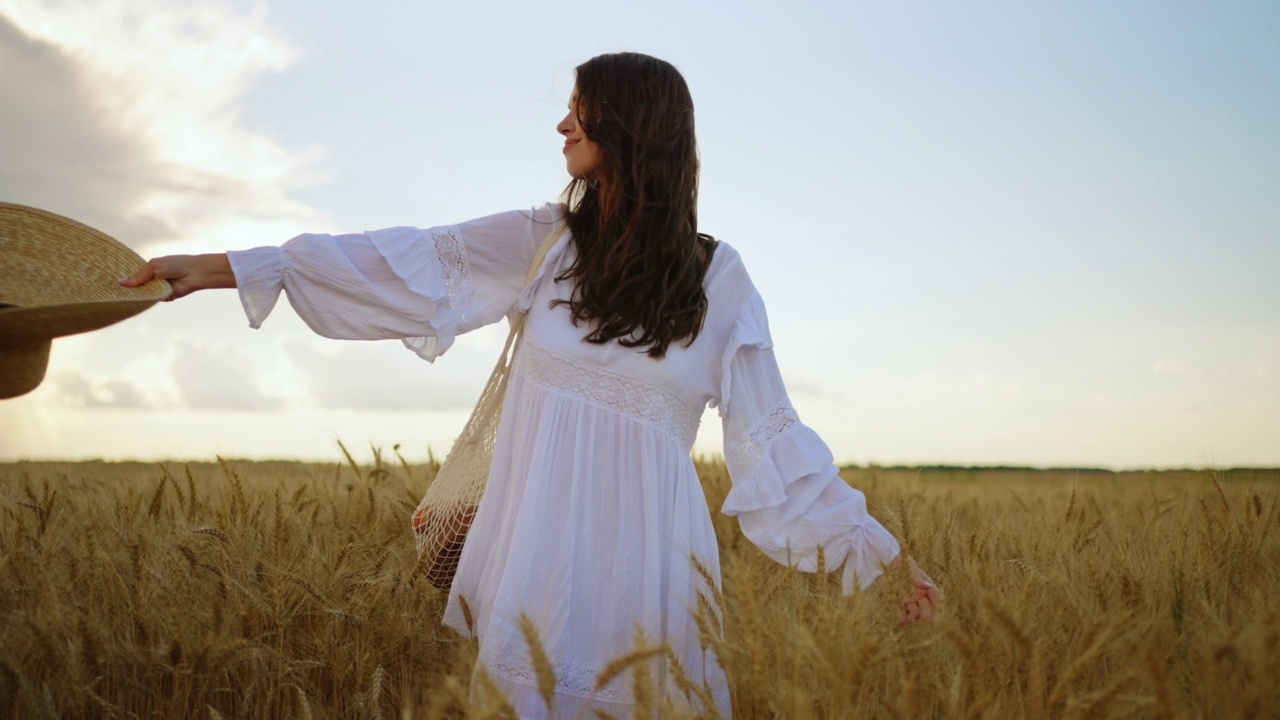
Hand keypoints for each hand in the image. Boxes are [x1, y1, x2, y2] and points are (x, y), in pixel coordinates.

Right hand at [119, 253, 234, 300]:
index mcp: (147, 270)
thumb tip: (120, 282)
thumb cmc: (175, 264)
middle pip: (136, 288)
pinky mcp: (164, 297)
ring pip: (144, 295)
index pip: (131, 276)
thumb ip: (139, 276)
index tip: (109, 284)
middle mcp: (151, 280)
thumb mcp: (154, 267)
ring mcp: (157, 289)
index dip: (123, 280)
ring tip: (128, 296)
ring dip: (140, 296)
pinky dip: (151, 299)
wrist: (195, 273)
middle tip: (114, 294)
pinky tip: (146, 298)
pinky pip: (153, 300)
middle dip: (128, 290)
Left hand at [884, 556, 938, 624]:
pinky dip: (901, 617)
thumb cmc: (900, 563)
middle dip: (926, 613)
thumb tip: (928, 586)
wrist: (884, 563)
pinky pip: (900, 612)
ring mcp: (908, 599)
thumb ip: (917, 579)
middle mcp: (918, 594)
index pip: (934, 594)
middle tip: (925, 618)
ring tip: (910, 619)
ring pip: (914, 611)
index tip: (936, 607)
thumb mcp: (910, 568)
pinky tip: (901, 621)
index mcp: (924, 584)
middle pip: (925, 606)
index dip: (935, 601)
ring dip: (913, 615)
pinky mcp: (896, 602)